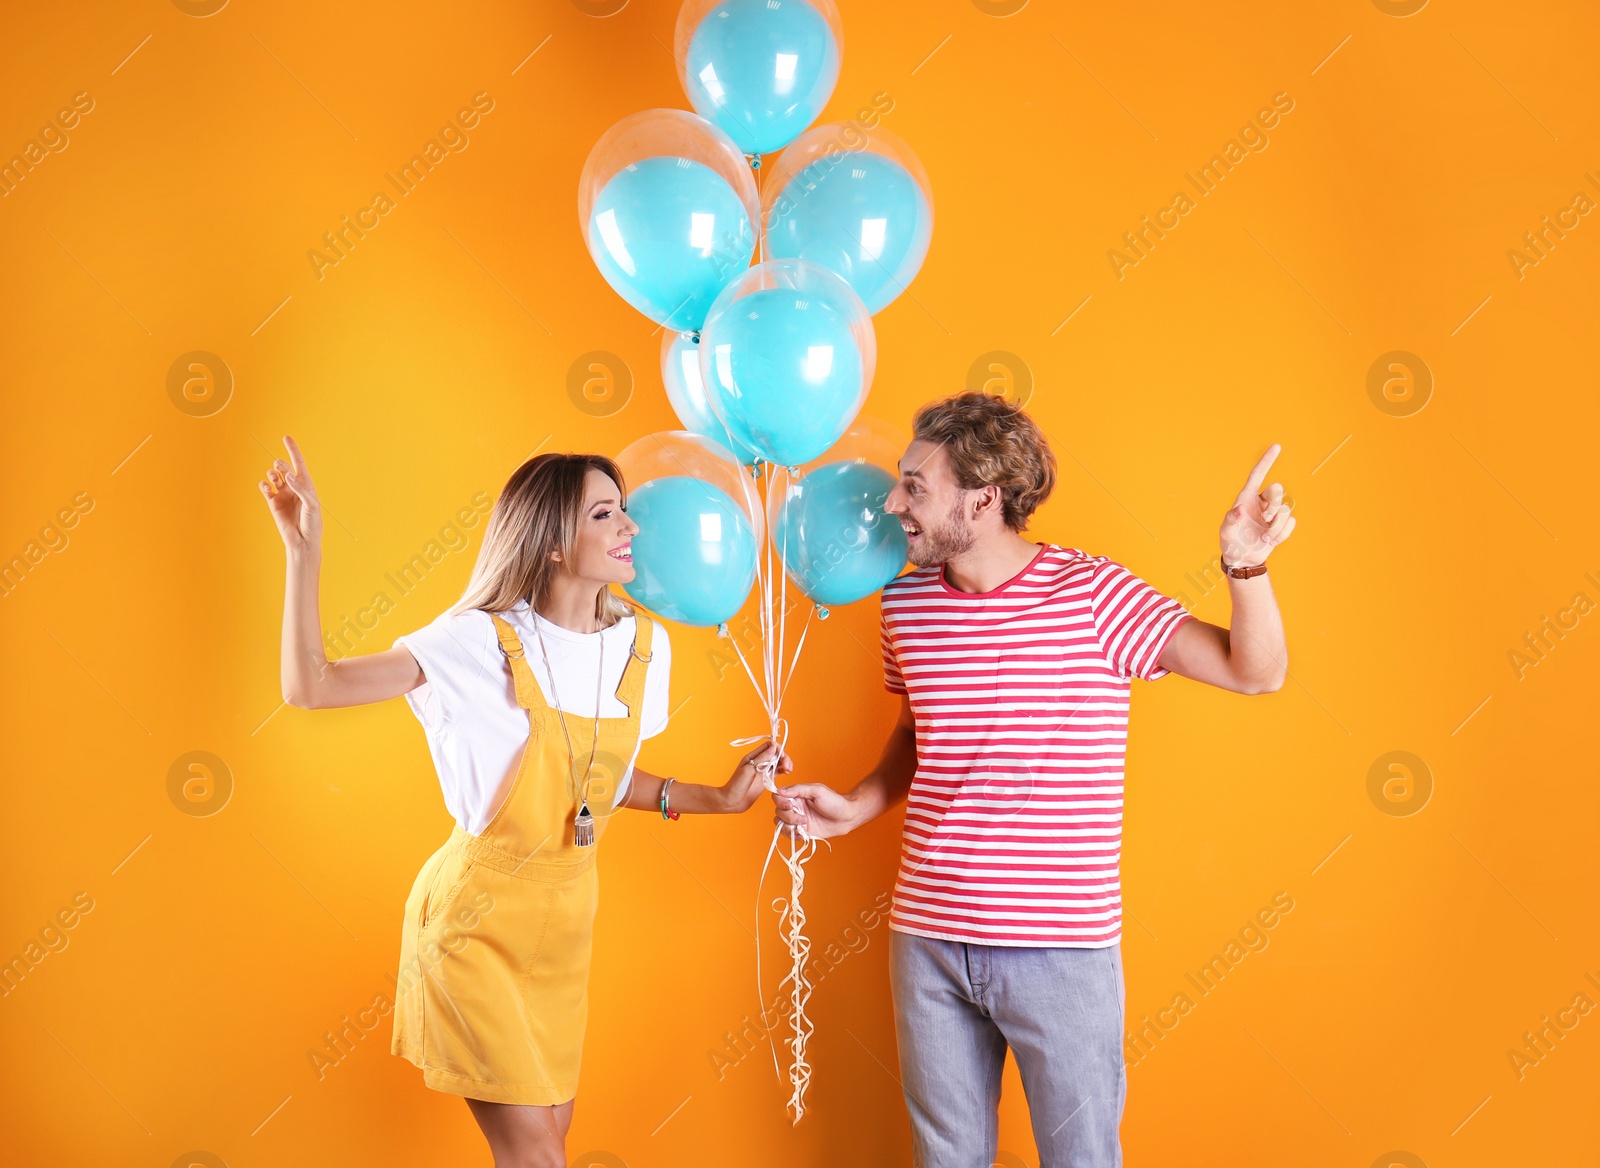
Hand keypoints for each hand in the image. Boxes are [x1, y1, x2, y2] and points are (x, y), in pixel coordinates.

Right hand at [258, 435, 322, 557]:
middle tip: (279, 467)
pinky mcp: (273, 503)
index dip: (293, 450)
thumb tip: (288, 475)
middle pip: (284, 467)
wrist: (303, 541)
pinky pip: (266, 488)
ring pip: (274, 476)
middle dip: (281, 464)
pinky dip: (264, 484)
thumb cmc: (312, 523)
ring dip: (272, 473)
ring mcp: (283, 495)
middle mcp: (294, 488)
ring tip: (274, 477)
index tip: (286, 437)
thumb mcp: (312, 505)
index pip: (298, 463)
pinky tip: (266, 486)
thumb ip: (301, 489)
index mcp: (307, 485)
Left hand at [717, 739, 792, 812]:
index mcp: (753, 757)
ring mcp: (763, 771)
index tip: (782, 756)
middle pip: (775, 754)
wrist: (731, 801)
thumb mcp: (748, 770)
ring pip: (778, 762)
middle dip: (784, 757)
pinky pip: (777, 772)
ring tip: (789, 770)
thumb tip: (773, 747)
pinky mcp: (766, 779)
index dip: (777, 748)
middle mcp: (759, 762)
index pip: (769, 746)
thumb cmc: (736, 785)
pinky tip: (787, 773)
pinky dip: (783, 770)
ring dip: (785, 763)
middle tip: (788, 766)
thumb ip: (762, 759)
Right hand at [772, 783, 855, 839]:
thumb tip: (780, 791)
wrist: (846, 818)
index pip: (777, 797)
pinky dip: (793, 835)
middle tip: (803, 818)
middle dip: (789, 817)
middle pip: (778, 812)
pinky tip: (804, 832)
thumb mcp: (817, 790)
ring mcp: (797, 820)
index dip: (780, 802)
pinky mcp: (801, 831)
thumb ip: (798, 789)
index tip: (789, 806)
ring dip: (790, 826)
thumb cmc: (834, 801)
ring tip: (804, 825)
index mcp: (796, 796)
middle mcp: (794, 807)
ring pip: (780, 824)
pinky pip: (788, 834)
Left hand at [1219, 444, 1295, 566]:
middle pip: (1277, 490)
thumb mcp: (1226, 531)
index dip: (1267, 461)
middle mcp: (1261, 502)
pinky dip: (1282, 533)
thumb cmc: (1231, 541)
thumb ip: (1231, 519)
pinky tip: (1272, 541)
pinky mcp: (1281, 524)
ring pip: (1285, 510)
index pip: (1257, 474)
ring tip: (1265, 538)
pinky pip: (1291, 522)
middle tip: (1265, 519)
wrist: (1243, 557)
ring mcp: (1273, 513)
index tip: (1277, 446)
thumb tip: (1240, 509)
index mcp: (1247, 497)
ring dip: (1276, 527)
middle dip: (1274, 505)